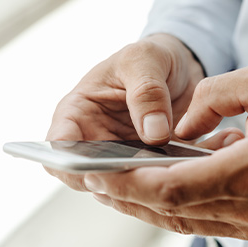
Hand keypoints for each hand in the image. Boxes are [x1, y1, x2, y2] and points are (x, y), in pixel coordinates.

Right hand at [45, 33, 205, 189]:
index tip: (96, 167)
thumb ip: (147, 91)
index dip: (68, 164)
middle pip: (90, 178)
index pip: (57, 149)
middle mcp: (95, 142)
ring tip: (172, 169)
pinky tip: (190, 168)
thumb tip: (153, 134)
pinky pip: (156, 186)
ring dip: (146, 186)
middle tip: (144, 174)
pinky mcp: (151, 168)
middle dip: (114, 182)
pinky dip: (171, 182)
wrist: (180, 67)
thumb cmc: (149, 58)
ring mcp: (123, 159)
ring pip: (125, 188)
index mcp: (78, 113)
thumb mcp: (145, 59)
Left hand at [83, 62, 247, 246]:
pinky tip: (158, 190)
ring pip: (187, 222)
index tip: (97, 176)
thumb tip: (174, 126)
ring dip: (149, 207)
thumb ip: (209, 99)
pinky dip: (178, 207)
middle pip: (171, 212)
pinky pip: (208, 221)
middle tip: (94, 183)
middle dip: (129, 197)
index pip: (172, 189)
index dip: (129, 184)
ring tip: (116, 188)